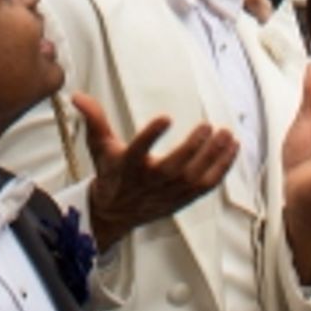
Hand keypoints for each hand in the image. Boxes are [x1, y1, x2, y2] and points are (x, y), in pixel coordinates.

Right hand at [76, 91, 237, 251]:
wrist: (115, 213)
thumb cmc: (111, 174)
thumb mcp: (99, 146)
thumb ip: (94, 119)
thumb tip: (77, 96)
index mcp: (129, 166)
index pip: (139, 150)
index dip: (152, 135)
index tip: (165, 118)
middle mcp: (151, 181)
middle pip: (174, 167)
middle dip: (193, 148)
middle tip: (208, 126)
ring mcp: (170, 192)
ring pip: (195, 177)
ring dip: (213, 156)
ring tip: (226, 134)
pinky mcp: (183, 199)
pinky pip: (206, 185)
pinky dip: (222, 169)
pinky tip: (232, 149)